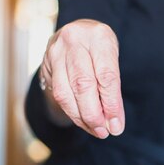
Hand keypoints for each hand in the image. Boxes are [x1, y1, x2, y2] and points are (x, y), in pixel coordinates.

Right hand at [39, 19, 124, 138]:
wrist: (77, 33)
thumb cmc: (100, 50)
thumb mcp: (112, 60)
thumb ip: (113, 90)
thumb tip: (114, 123)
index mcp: (99, 36)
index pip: (106, 76)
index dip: (111, 104)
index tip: (116, 125)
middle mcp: (75, 40)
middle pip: (83, 85)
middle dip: (94, 114)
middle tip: (104, 132)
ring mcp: (57, 51)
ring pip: (67, 92)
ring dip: (81, 117)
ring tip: (95, 130)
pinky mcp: (46, 63)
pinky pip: (59, 94)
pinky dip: (72, 112)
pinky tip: (83, 121)